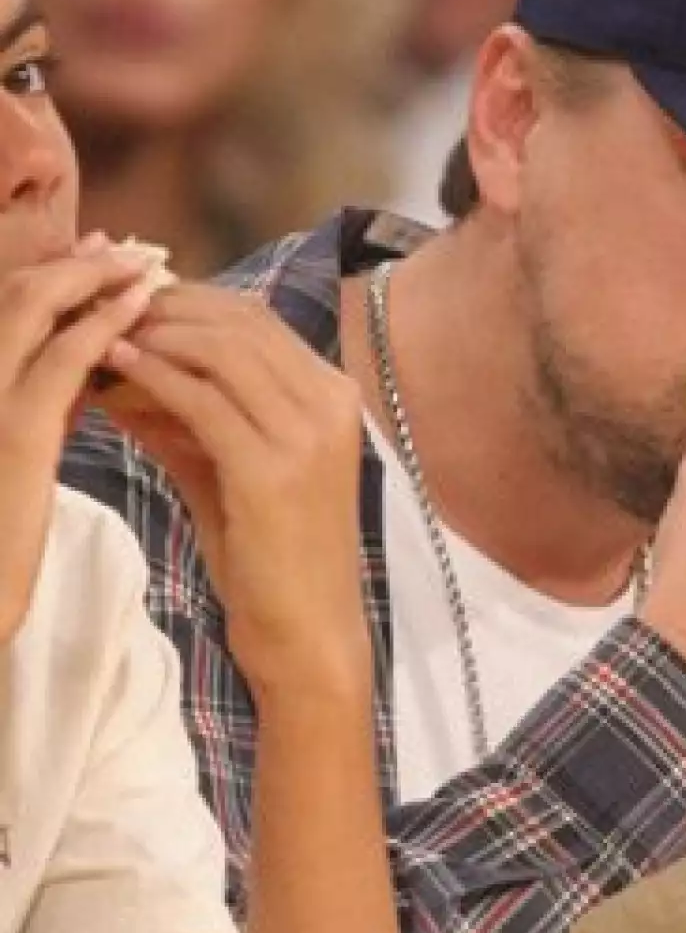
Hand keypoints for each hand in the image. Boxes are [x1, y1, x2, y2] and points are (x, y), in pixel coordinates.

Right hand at [0, 236, 170, 639]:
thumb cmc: (1, 539)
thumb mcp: (19, 456)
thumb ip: (44, 407)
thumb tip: (93, 367)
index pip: (4, 302)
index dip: (53, 271)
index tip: (102, 254)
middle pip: (15, 289)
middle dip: (76, 262)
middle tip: (132, 249)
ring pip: (31, 304)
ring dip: (92, 277)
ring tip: (144, 266)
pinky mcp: (14, 431)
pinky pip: (64, 359)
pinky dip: (103, 324)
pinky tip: (140, 311)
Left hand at [98, 286, 369, 699]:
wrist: (306, 633)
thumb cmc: (269, 558)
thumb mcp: (228, 468)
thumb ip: (185, 412)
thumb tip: (120, 356)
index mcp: (334, 397)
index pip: (257, 318)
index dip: (190, 299)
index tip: (131, 299)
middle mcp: (331, 404)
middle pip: (239, 321)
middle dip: (167, 306)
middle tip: (106, 307)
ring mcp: (308, 435)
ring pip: (220, 349)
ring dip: (154, 334)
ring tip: (103, 333)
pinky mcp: (274, 469)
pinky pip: (202, 399)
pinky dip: (153, 375)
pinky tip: (116, 368)